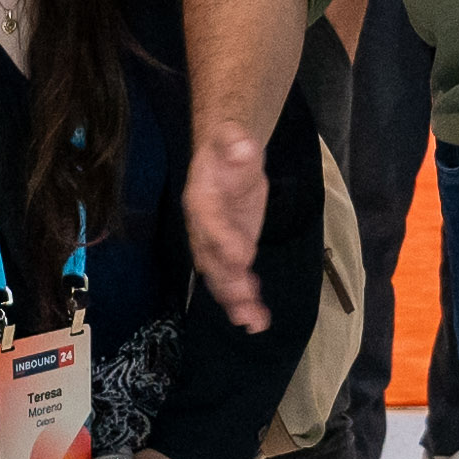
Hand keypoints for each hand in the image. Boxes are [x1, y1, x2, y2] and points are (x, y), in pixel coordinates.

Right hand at [181, 121, 269, 328]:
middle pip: (211, 258)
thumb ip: (235, 143)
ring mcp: (218, 245)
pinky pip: (236, 280)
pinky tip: (258, 320)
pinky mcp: (234, 254)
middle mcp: (203, 228)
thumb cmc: (228, 146)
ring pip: (221, 277)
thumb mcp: (232, 137)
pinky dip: (245, 301)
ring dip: (236, 301)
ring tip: (254, 321)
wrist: (227, 156)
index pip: (209, 223)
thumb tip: (242, 146)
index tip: (243, 255)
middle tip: (246, 298)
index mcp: (200, 200)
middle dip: (227, 281)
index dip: (223, 240)